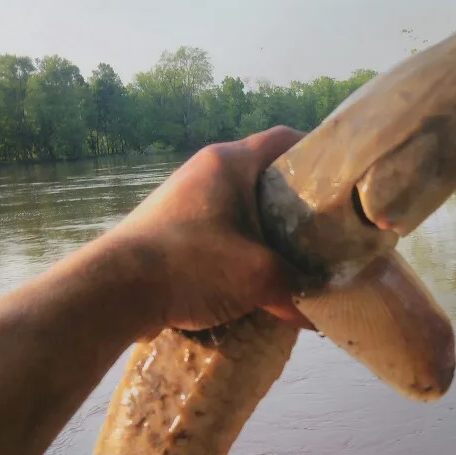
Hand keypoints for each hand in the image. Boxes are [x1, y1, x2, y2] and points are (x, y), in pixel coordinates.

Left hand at [109, 127, 311, 332]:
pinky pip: (219, 231)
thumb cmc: (191, 264)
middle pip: (266, 176)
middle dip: (296, 204)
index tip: (340, 182)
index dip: (317, 154)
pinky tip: (255, 278)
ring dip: (267, 231)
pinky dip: (241, 248)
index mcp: (229, 162)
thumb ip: (296, 290)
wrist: (115, 290)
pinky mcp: (171, 229)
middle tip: (325, 231)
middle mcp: (206, 171)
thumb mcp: (258, 278)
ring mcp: (185, 200)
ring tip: (295, 259)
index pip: (285, 139)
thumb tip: (320, 315)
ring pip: (242, 208)